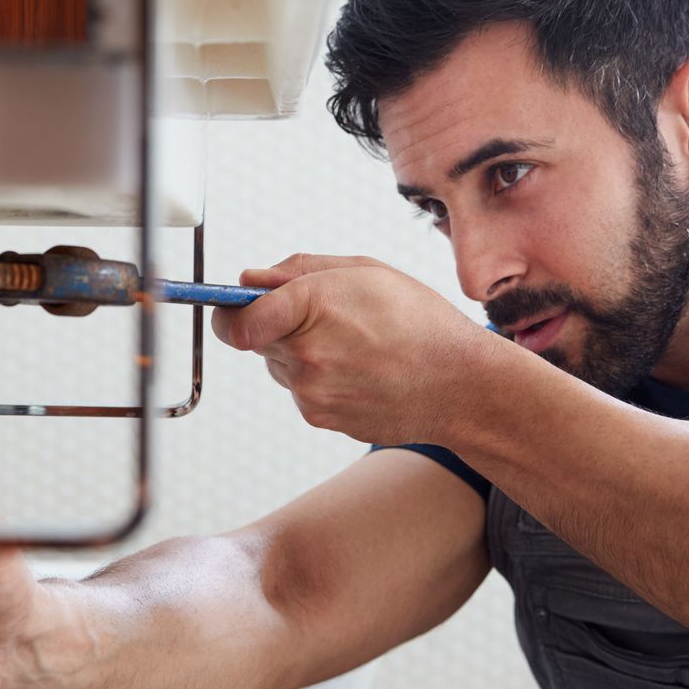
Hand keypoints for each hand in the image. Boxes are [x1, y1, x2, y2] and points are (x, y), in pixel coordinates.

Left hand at [209, 254, 496, 445]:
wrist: (460, 386)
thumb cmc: (421, 322)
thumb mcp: (365, 272)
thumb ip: (299, 271)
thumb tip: (251, 280)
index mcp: (313, 307)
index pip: (234, 320)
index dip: (228, 311)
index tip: (232, 306)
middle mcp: (306, 356)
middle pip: (254, 339)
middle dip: (276, 325)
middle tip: (324, 317)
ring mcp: (311, 393)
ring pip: (279, 365)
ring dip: (301, 353)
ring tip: (354, 345)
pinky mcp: (321, 418)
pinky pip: (302, 390)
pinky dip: (321, 379)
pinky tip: (360, 370)